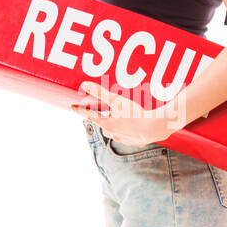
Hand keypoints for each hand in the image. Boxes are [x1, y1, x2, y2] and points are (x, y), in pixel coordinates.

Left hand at [69, 80, 184, 144]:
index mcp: (106, 123)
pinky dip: (126, 132)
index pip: (88, 115)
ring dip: (113, 126)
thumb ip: (100, 93)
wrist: (155, 128)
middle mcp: (112, 133)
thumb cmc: (135, 113)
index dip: (79, 110)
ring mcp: (123, 139)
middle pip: (102, 124)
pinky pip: (126, 137)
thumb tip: (84, 84)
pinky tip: (132, 128)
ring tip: (117, 119)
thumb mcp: (117, 100)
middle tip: (102, 110)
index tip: (71, 106)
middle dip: (101, 117)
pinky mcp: (134, 142)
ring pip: (113, 132)